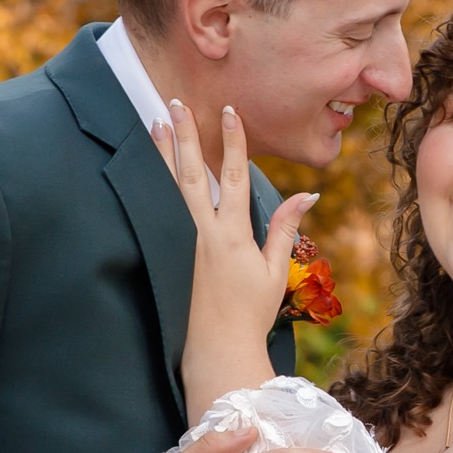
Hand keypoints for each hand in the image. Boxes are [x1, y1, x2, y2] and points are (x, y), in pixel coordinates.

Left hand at [158, 101, 318, 416]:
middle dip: (186, 135)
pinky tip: (144, 167)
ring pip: (169, 188)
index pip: (234, 176)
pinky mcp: (165, 255)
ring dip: (163, 153)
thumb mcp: (275, 270)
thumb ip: (284, 228)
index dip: (233, 141)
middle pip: (192, 173)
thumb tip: (307, 194)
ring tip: (156, 123)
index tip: (229, 111)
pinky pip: (157, 211)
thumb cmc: (250, 314)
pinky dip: (151, 185)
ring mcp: (180, 243)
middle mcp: (202, 233)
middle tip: (176, 103)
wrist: (217, 349)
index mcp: (232, 234)